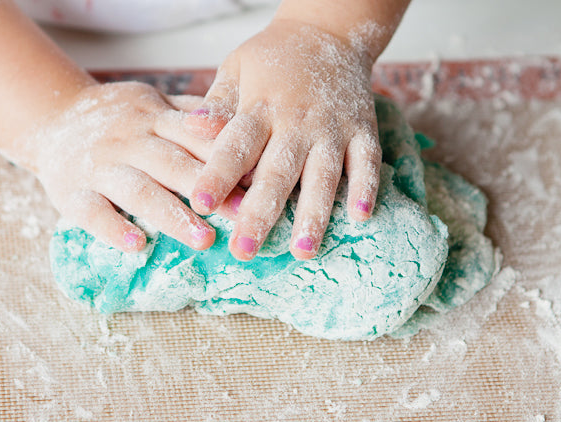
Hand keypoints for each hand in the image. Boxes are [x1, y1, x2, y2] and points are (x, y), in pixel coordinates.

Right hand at [12, 82, 242, 252]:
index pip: (194, 136)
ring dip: (172, 215)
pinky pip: (93, 212)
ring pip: (138, 190)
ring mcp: (99, 166)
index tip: (259, 179)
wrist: (51, 116)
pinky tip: (138, 245)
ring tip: (204, 239)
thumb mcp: (152, 102)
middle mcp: (128, 140)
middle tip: (245, 215)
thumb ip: (189, 114)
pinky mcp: (72, 192)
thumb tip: (239, 127)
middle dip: (210, 189)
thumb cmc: (117, 116)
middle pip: (172, 164)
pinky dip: (114, 229)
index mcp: (152, 117)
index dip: (226, 157)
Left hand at [165, 20, 381, 260]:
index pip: (235, 146)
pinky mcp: (362, 130)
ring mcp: (333, 128)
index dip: (218, 175)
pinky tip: (360, 217)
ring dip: (314, 214)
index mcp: (260, 107)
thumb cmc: (273, 58)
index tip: (200, 205)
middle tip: (244, 251)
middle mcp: (297, 121)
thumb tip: (193, 128)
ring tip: (302, 251)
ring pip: (322, 175)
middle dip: (260, 214)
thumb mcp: (237, 68)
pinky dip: (366, 187)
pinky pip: (367, 161)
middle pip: (276, 172)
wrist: (328, 31)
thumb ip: (218, 103)